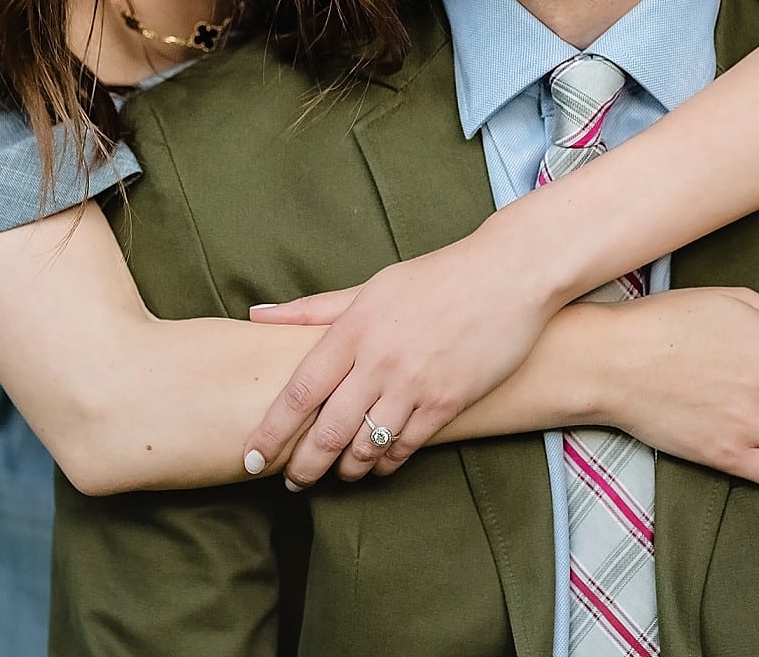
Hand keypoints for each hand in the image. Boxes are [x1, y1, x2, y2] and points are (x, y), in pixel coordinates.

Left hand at [242, 227, 555, 488]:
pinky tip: (377, 466)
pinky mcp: (447, 402)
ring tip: (336, 474)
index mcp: (353, 330)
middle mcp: (378, 361)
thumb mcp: (369, 287)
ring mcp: (414, 385)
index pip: (299, 391)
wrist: (507, 276)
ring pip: (366, 446)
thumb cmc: (435, 278)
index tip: (252, 457)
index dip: (271, 430)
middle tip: (292, 483)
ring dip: (345, 470)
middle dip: (303, 466)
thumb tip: (257, 315)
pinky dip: (386, 463)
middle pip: (327, 430)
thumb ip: (313, 310)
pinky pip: (406, 447)